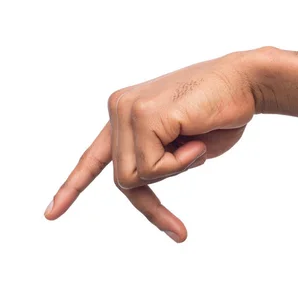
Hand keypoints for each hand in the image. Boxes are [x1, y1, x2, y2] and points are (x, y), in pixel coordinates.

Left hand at [44, 50, 260, 241]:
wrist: (246, 81)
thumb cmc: (221, 113)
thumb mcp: (183, 148)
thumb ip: (158, 162)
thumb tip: (139, 178)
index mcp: (126, 115)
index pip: (94, 157)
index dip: (73, 187)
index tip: (51, 214)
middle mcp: (119, 109)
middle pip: (122, 178)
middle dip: (152, 202)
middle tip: (181, 217)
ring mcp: (127, 110)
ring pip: (133, 177)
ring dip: (173, 171)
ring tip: (196, 141)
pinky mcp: (142, 115)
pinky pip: (153, 167)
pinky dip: (182, 163)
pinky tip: (197, 137)